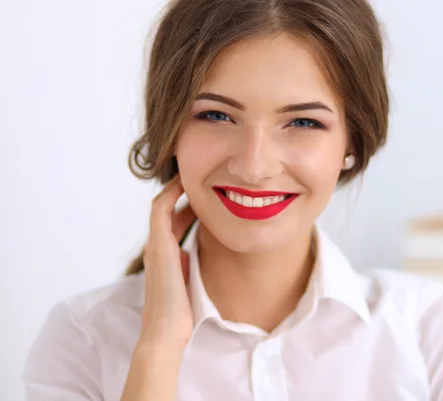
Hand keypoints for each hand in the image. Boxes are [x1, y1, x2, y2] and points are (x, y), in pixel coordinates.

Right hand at [139, 174, 196, 350]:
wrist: (167, 331)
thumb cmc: (179, 312)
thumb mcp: (187, 281)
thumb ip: (187, 265)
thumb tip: (192, 254)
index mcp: (164, 255)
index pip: (171, 221)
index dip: (184, 205)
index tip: (201, 196)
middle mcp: (156, 247)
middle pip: (165, 209)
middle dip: (180, 193)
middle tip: (199, 180)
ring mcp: (155, 245)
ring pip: (161, 206)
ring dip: (175, 189)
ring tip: (192, 176)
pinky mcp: (159, 246)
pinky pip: (160, 210)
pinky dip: (171, 195)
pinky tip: (186, 185)